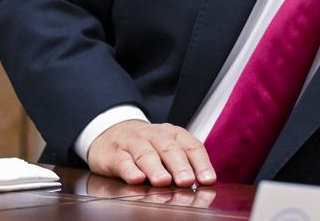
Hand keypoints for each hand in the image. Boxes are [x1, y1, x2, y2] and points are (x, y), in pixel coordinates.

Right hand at [86, 120, 214, 187]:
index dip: (201, 163)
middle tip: (187, 181)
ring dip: (156, 168)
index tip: (208, 180)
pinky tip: (137, 179)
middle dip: (180, 166)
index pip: (191, 146)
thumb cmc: (147, 146)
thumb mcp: (167, 150)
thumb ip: (182, 165)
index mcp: (173, 134)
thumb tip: (199, 185)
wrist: (111, 134)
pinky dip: (130, 170)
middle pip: (169, 149)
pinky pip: (122, 161)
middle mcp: (154, 135)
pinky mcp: (113, 154)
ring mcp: (133, 143)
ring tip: (163, 182)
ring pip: (146, 154)